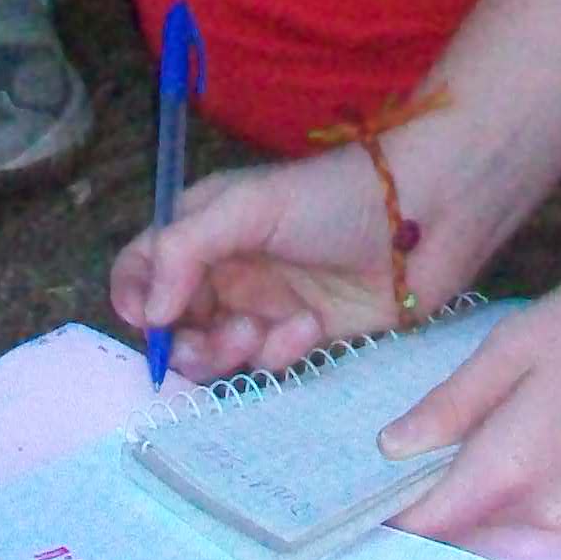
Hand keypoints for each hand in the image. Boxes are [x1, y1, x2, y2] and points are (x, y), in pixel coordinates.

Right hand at [114, 145, 479, 378]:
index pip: (141, 268)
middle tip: (218, 338)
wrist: (426, 214)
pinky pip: (269, 363)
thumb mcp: (246, 207)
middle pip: (174, 325)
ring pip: (217, 352)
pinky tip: (312, 326)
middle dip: (187, 341)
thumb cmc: (334, 196)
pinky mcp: (305, 336)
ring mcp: (265, 304)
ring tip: (261, 332)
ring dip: (230, 351)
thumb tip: (145, 314)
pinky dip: (282, 351)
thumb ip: (183, 252)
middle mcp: (228, 269)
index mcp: (204, 228)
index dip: (134, 297)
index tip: (150, 320)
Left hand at [384, 247, 560, 539]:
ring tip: (448, 442)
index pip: (431, 525)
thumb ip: (452, 404)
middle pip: (469, 529)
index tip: (347, 507)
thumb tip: (395, 448)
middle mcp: (552, 513)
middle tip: (390, 463)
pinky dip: (522, 486)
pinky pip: (548, 508)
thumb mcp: (517, 344)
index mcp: (516, 471)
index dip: (386, 522)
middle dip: (433, 503)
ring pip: (509, 520)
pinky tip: (517, 435)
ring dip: (479, 493)